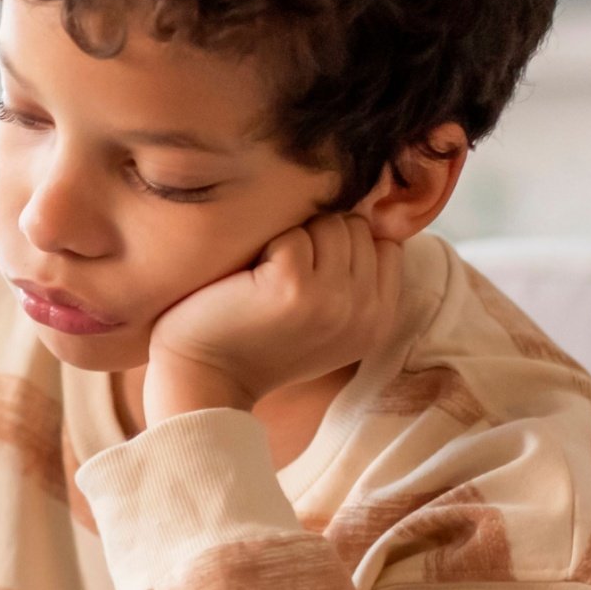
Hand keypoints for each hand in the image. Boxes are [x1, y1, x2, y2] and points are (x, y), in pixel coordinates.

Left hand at [143, 212, 404, 420]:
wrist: (205, 377)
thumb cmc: (258, 341)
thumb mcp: (327, 321)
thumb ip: (355, 280)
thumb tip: (376, 212)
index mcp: (379, 322)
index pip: (385, 245)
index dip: (343, 246)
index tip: (311, 273)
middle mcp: (365, 313)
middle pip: (356, 228)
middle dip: (318, 239)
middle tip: (283, 279)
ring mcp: (331, 299)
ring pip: (329, 223)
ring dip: (293, 240)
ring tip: (269, 278)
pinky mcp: (293, 284)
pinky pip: (292, 233)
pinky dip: (266, 246)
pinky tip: (251, 280)